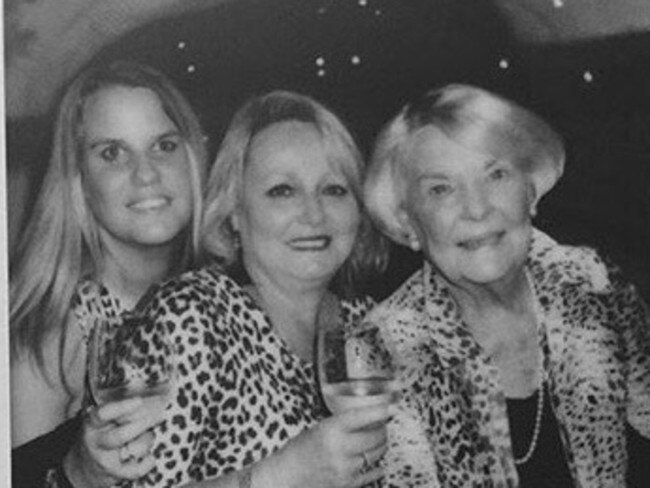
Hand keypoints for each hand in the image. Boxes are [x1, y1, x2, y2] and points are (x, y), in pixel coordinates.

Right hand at [65, 397, 164, 487]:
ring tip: (148, 435)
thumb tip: (155, 401)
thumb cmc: (104, 434)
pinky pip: (136, 469)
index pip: (103, 414)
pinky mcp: (114, 473)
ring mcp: (104, 459)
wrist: (85, 466)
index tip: (139, 400)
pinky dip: (147, 463)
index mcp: (93, 423)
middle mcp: (97, 441)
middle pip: (121, 435)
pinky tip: (150, 458)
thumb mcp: (106, 420)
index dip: (122, 407)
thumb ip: (125, 411)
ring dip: (147, 441)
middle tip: (161, 415)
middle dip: (144, 425)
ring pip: (134, 450)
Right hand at [274, 403, 393, 487]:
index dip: (379, 411)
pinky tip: (374, 461)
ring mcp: (345, 468)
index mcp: (330, 429)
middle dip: (382, 430)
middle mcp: (340, 448)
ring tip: (376, 441)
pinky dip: (377, 466)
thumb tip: (370, 417)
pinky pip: (373, 473)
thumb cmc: (300, 450)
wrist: (287, 477)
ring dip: (380, 446)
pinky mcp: (348, 484)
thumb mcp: (320, 428)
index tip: (391, 407)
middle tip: (382, 426)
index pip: (361, 416)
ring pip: (376, 454)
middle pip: (375, 436)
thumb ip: (342, 424)